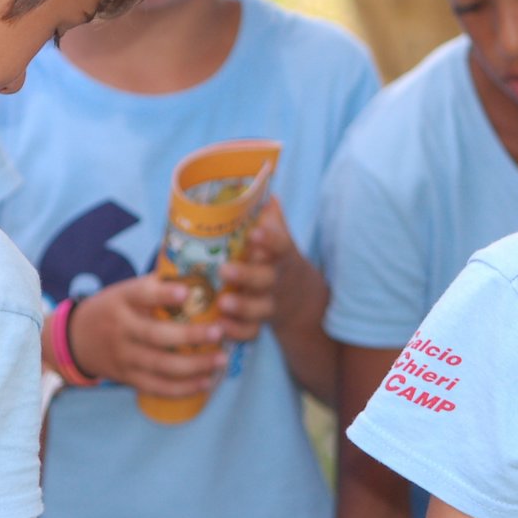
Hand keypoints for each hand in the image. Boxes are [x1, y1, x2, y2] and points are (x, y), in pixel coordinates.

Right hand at [67, 274, 225, 397]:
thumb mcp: (125, 290)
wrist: (75, 339)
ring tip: (220, 360)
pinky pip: (156, 386)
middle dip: (190, 336)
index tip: (186, 292)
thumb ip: (157, 284)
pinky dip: (182, 388)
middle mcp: (121, 328)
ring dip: (193, 366)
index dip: (162, 294)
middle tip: (219, 332)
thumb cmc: (114, 308)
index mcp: (122, 300)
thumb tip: (201, 268)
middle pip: (155, 335)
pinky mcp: (127, 378)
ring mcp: (123, 356)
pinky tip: (205, 382)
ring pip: (160, 365)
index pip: (141, 295)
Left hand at [216, 198, 296, 342]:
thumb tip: (264, 185)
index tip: (256, 233)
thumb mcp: (278, 238)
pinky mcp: (260, 324)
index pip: (280, 245)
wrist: (297, 297)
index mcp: (281, 256)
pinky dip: (237, 332)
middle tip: (225, 270)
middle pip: (267, 279)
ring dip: (242, 307)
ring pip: (260, 309)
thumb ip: (270, 217)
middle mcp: (276, 280)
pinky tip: (220, 327)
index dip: (269, 239)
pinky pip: (252, 332)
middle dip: (247, 275)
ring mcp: (269, 303)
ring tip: (222, 304)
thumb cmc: (275, 259)